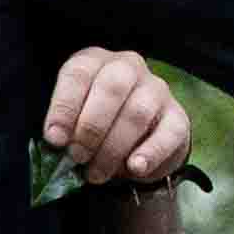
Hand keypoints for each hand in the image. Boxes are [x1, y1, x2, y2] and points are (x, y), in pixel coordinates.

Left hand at [41, 47, 193, 190]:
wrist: (139, 141)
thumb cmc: (97, 125)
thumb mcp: (74, 118)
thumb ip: (65, 126)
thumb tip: (58, 141)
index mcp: (95, 62)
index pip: (78, 74)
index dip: (64, 107)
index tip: (55, 140)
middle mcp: (128, 68)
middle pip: (112, 89)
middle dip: (91, 128)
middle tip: (78, 157)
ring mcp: (157, 90)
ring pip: (137, 113)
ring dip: (113, 147)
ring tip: (97, 171)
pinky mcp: (178, 117)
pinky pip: (168, 134)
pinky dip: (150, 153)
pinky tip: (135, 168)